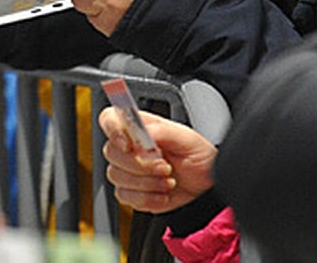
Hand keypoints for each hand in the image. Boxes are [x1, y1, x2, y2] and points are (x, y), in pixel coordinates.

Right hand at [99, 107, 215, 212]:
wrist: (207, 187)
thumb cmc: (199, 157)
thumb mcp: (187, 139)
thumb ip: (163, 131)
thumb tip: (143, 131)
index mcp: (141, 126)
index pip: (110, 119)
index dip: (112, 129)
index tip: (128, 144)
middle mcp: (130, 147)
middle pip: (111, 152)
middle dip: (139, 164)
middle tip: (164, 167)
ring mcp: (128, 170)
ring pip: (116, 175)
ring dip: (145, 182)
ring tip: (167, 181)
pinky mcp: (131, 192)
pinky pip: (125, 196)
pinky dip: (146, 198)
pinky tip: (162, 193)